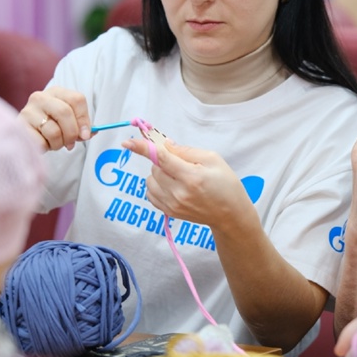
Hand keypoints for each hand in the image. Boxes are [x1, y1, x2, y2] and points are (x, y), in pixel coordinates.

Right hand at [19, 86, 90, 151]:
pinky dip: (46, 147)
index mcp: (57, 92)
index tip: (86, 134)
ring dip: (58, 143)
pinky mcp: (20, 126)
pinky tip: (43, 143)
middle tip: (71, 143)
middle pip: (65, 112)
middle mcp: (40, 97)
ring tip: (55, 143)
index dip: (84, 119)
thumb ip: (81, 126)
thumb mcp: (69, 121)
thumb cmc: (51, 125)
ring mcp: (28, 111)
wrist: (26, 133)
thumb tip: (89, 133)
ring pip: (53, 131)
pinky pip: (40, 142)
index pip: (77, 99)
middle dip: (72, 133)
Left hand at [122, 139, 254, 231]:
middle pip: (155, 168)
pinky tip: (173, 186)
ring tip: (179, 177)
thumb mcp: (212, 159)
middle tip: (182, 165)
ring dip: (159, 174)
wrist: (229, 214)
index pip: (162, 159)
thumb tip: (164, 145)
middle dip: (164, 161)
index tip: (127, 142)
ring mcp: (172, 205)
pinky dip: (157, 186)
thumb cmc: (225, 183)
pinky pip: (150, 193)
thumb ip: (186, 151)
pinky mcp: (169, 212)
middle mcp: (179, 193)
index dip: (143, 148)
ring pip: (150, 181)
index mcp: (192, 177)